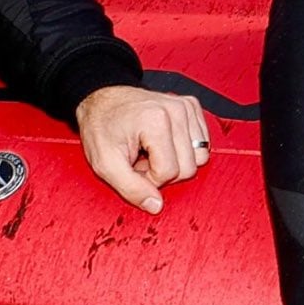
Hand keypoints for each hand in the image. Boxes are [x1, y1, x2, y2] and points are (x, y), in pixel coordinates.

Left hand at [73, 84, 209, 212]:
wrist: (102, 98)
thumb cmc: (101, 126)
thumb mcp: (105, 163)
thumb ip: (130, 188)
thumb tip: (156, 206)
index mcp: (156, 122)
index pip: (169, 173)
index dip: (149, 179)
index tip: (132, 167)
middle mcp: (176, 111)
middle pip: (189, 167)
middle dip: (163, 171)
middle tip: (141, 160)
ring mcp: (186, 107)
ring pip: (200, 157)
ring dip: (175, 161)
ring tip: (152, 151)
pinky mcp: (191, 107)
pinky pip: (202, 143)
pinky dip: (184, 149)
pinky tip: (163, 143)